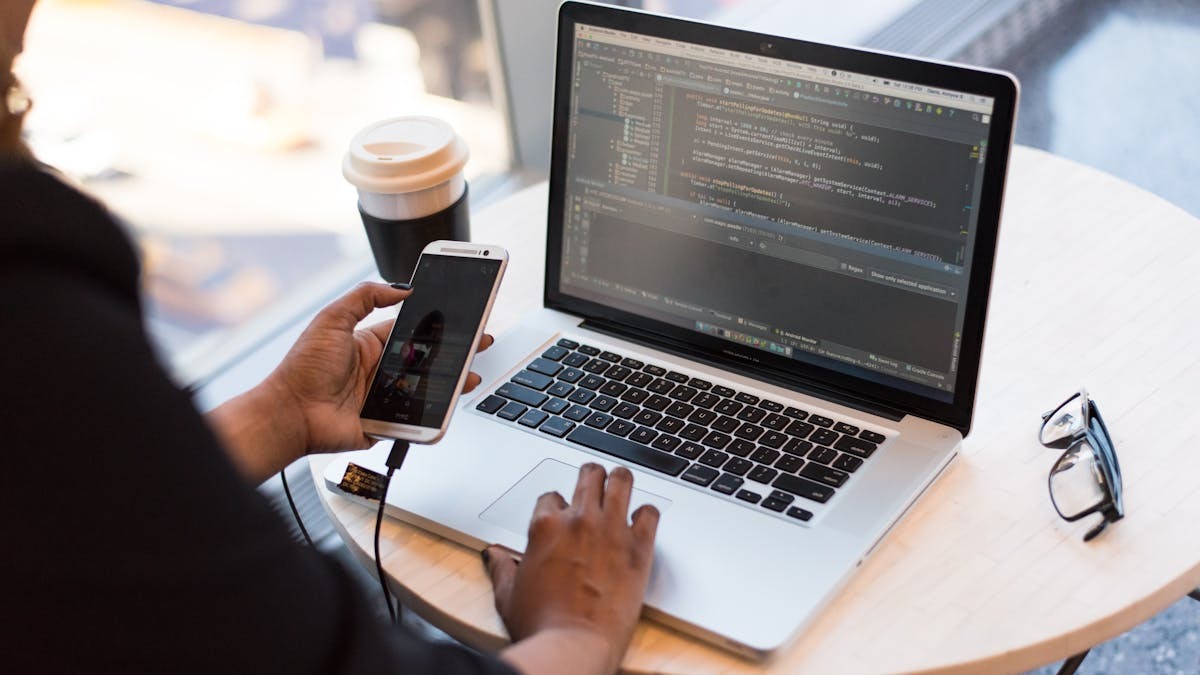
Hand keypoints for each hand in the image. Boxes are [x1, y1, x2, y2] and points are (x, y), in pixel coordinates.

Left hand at [267, 282, 492, 454]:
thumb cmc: (302, 369)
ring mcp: (384, 397)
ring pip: (427, 388)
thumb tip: (400, 287)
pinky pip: (416, 418)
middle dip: (454, 352)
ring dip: (451, 382)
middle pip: (426, 360)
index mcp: (369, 344)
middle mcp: (379, 370)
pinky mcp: (386, 422)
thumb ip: (364, 296)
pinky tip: (450, 403)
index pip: (412, 331)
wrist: (290, 413)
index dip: (436, 325)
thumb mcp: (332, 319)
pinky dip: (433, 413)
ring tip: (471, 375)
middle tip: (478, 343)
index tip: (459, 317)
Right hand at [486, 464, 659, 673]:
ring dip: (620, 481)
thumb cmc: (541, 625)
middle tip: (594, 484)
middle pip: (589, 475)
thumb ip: (501, 568)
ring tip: (621, 485)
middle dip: (591, 477)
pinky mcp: (639, 548)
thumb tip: (494, 555)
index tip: (562, 516)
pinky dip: (647, 514)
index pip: (552, 496)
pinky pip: (650, 513)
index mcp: (545, 526)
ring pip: (621, 480)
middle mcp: (579, 520)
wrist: (573, 646)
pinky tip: (642, 522)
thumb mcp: (508, 595)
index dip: (557, 506)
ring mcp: (611, 530)